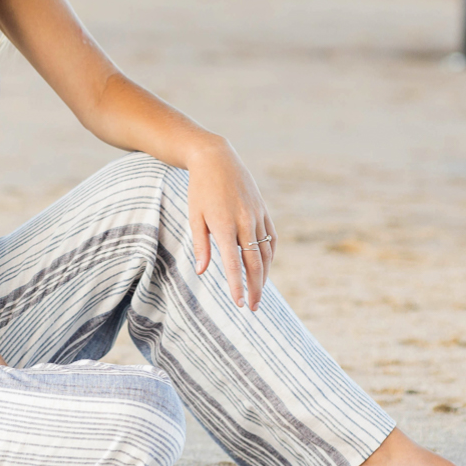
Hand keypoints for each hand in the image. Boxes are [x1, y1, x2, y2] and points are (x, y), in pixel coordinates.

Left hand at [185, 140, 275, 309]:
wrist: (216, 158)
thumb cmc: (200, 189)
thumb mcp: (194, 216)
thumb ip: (200, 245)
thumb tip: (202, 271)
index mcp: (224, 224)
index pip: (233, 263)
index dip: (237, 285)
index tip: (239, 303)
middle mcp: (244, 221)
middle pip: (254, 262)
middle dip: (255, 288)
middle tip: (251, 308)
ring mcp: (257, 215)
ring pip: (266, 252)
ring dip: (264, 275)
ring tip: (258, 293)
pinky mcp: (263, 210)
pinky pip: (271, 238)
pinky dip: (270, 255)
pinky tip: (265, 268)